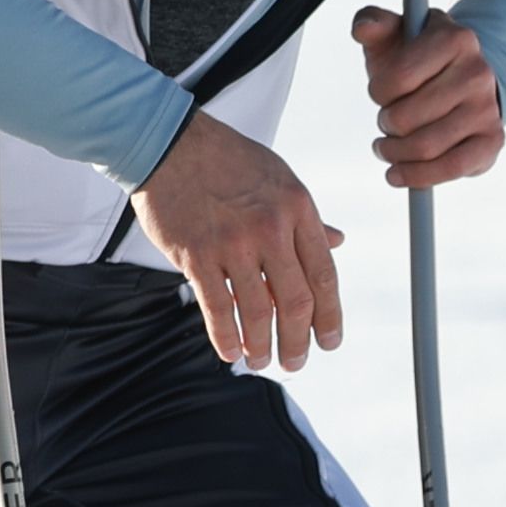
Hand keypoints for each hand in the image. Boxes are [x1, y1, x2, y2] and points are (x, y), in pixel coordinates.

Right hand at [129, 110, 346, 371]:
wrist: (169, 144)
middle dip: (298, 341)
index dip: (330, 317)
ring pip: (257, 311)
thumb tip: (336, 242)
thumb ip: (306, 218)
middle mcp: (270, 228)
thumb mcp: (279, 179)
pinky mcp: (196, 254)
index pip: (324, 276)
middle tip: (295, 362)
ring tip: (261, 361)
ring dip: (262, 346)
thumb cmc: (226, 160)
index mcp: (297, 209)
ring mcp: (232, 243)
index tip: (329, 341)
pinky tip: (230, 350)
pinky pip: (217, 307)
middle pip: (296, 302)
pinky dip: (226, 336)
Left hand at [351, 5, 505, 188]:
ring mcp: (488, 108)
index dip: (379, 92)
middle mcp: (477, 72)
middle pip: (406, 118)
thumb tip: (364, 29)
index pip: (397, 79)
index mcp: (454, 38)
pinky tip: (398, 173)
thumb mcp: (393, 34)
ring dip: (394, 152)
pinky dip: (419, 176)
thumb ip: (372, 22)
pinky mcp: (493, 139)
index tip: (382, 92)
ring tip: (387, 146)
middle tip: (386, 121)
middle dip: (386, 123)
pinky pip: (452, 168)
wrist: (459, 78)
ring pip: (425, 146)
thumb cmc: (415, 58)